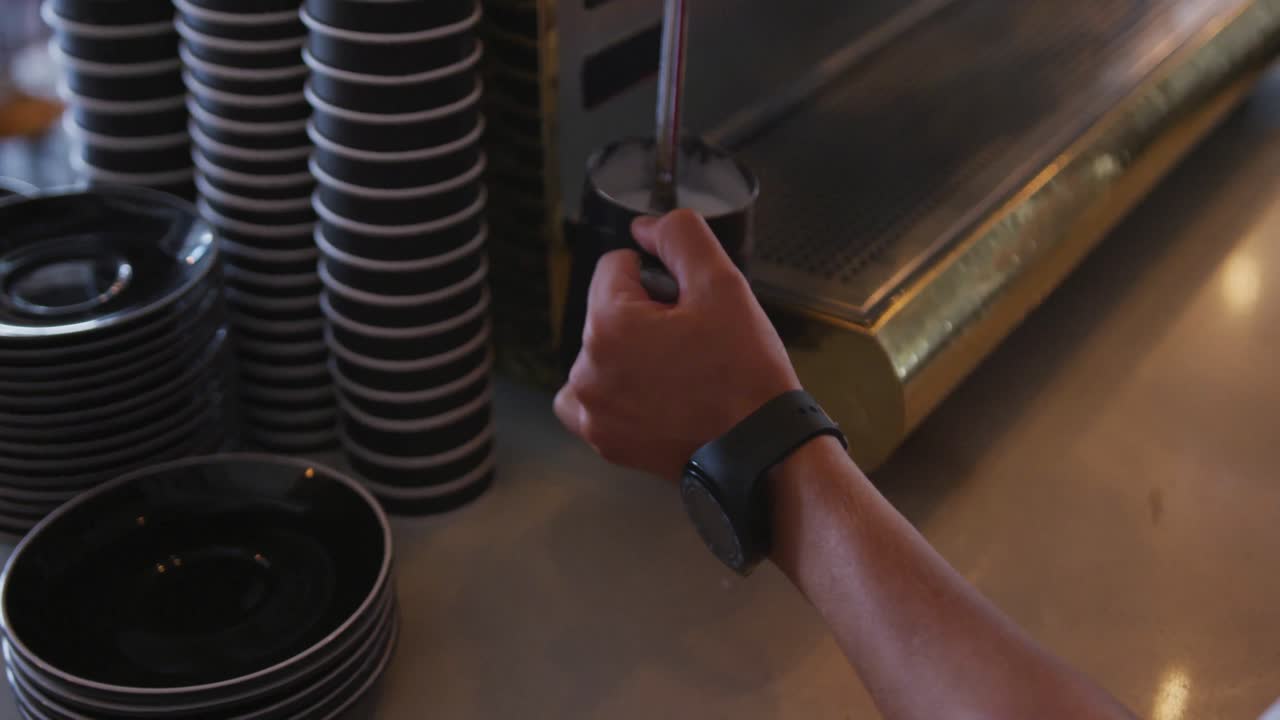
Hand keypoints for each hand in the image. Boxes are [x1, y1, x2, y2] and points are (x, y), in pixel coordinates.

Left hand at [555, 209, 800, 479]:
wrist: (762, 450)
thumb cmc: (746, 373)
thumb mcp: (724, 284)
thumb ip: (679, 236)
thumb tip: (644, 229)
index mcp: (608, 325)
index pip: (616, 266)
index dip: (658, 278)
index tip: (688, 308)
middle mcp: (587, 370)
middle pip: (607, 311)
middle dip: (644, 318)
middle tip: (692, 346)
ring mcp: (593, 411)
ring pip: (601, 352)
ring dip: (629, 355)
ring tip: (679, 374)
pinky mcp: (604, 440)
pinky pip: (594, 399)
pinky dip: (617, 392)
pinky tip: (655, 396)